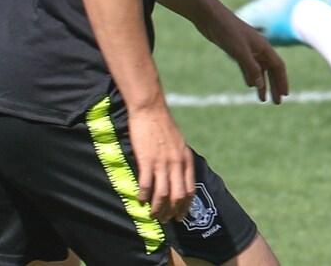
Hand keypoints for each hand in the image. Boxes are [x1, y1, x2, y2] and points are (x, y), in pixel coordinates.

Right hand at [128, 103, 193, 221]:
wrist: (151, 110)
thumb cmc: (163, 125)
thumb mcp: (179, 143)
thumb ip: (180, 159)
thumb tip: (178, 174)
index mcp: (186, 159)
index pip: (190, 189)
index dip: (185, 206)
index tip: (181, 216)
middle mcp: (176, 163)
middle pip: (177, 195)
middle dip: (172, 212)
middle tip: (165, 220)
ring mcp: (162, 162)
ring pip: (162, 194)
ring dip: (157, 209)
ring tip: (152, 215)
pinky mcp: (146, 160)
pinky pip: (146, 184)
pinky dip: (144, 196)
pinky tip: (140, 200)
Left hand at [209, 11, 289, 104]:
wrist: (210, 16)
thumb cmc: (227, 30)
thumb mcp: (239, 51)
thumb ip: (250, 68)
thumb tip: (259, 85)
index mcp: (263, 47)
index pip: (278, 66)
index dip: (282, 81)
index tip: (285, 95)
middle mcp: (258, 48)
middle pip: (271, 70)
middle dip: (275, 86)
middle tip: (277, 102)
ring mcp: (247, 49)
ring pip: (259, 70)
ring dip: (262, 84)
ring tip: (263, 99)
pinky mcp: (236, 50)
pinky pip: (248, 67)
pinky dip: (251, 76)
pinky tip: (250, 86)